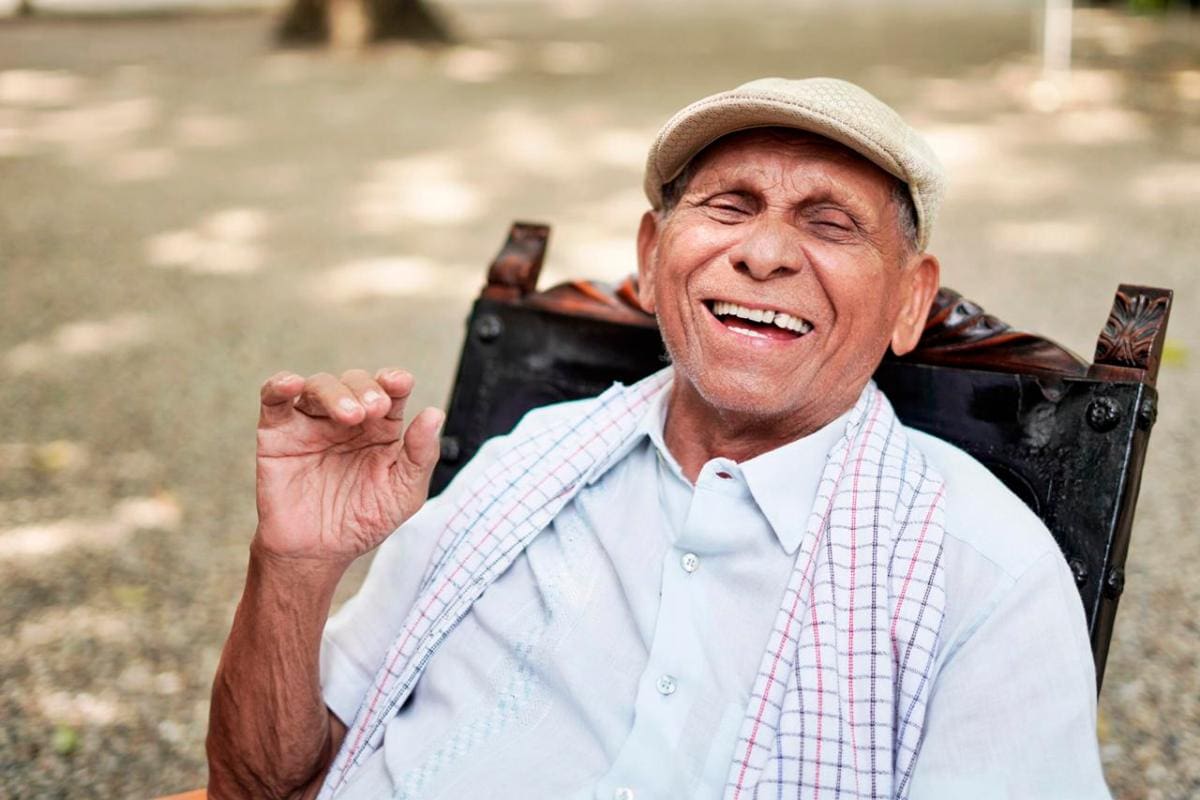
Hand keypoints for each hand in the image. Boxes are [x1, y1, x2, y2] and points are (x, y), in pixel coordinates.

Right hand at [253, 368, 443, 564]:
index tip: (399, 383)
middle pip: (355, 382)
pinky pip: (274, 399)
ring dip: (335, 392)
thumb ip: (421, 454)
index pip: (390, 391)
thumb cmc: (363, 521)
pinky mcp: (278, 433)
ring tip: (351, 416)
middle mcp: (347, 419)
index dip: (395, 380)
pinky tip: (292, 385)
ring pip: (319, 385)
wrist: (318, 553)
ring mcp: (311, 423)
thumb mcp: (404, 493)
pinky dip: (279, 385)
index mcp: (381, 428)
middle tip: (374, 410)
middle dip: (366, 388)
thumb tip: (435, 413)